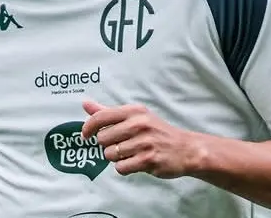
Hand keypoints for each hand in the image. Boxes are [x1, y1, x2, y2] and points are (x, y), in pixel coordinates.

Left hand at [81, 100, 201, 178]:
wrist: (186, 149)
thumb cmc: (157, 132)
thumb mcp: (136, 117)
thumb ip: (108, 112)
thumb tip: (85, 104)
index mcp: (134, 111)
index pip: (101, 117)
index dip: (88, 128)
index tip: (86, 135)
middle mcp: (139, 124)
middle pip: (103, 139)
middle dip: (108, 145)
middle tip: (122, 145)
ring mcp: (144, 142)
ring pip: (110, 154)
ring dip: (117, 158)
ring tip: (131, 153)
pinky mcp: (148, 160)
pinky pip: (120, 168)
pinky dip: (124, 168)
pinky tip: (135, 162)